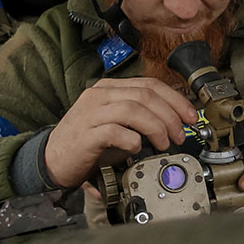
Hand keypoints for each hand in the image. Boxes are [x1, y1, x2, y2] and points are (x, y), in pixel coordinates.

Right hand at [44, 78, 196, 187]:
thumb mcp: (118, 124)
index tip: (191, 117)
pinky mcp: (85, 134)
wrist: (53, 159)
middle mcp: (99, 96)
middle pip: (145, 95)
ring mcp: (91, 114)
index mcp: (109, 89)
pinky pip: (115, 132)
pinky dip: (132, 140)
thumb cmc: (88, 143)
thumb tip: (175, 125)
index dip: (175, 100)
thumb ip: (141, 118)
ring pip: (133, 109)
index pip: (149, 84)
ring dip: (156, 127)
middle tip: (179, 135)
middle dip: (170, 116)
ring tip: (164, 144)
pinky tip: (136, 148)